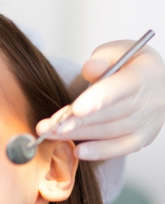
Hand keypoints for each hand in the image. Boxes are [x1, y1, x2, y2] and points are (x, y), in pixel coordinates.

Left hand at [37, 40, 164, 159]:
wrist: (153, 81)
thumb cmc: (129, 64)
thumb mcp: (116, 52)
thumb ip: (101, 60)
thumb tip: (89, 68)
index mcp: (143, 75)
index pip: (119, 89)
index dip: (97, 100)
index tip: (75, 109)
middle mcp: (149, 101)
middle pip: (110, 114)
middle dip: (77, 122)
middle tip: (50, 126)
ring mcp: (148, 122)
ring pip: (110, 132)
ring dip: (79, 135)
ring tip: (52, 134)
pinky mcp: (142, 138)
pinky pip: (120, 148)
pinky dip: (99, 151)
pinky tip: (78, 152)